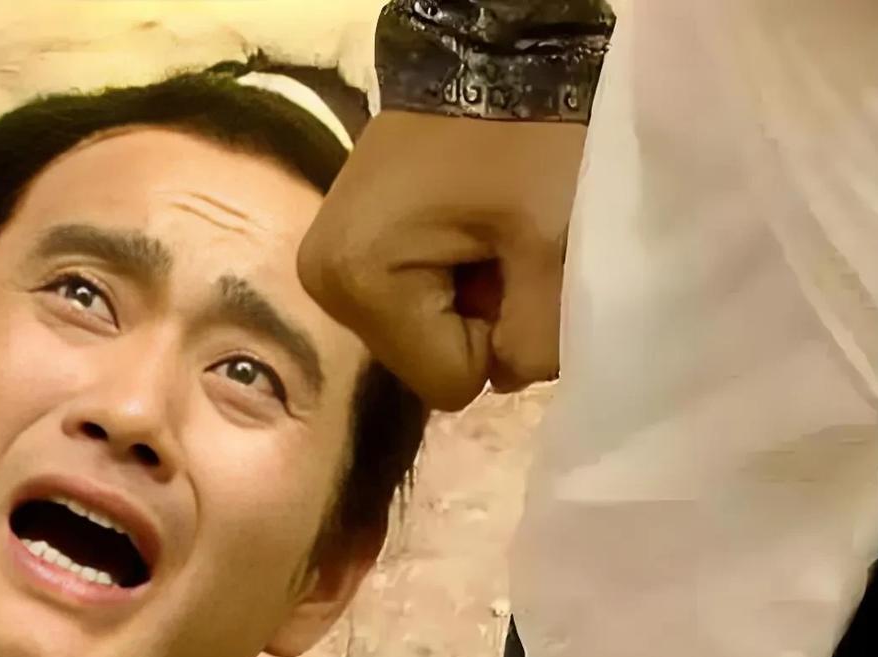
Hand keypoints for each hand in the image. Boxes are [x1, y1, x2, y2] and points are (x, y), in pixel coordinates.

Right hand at [298, 110, 587, 410]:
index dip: (499, 337)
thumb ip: (541, 341)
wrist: (485, 54)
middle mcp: (321, 284)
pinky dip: (444, 281)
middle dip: (478, 320)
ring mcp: (324, 267)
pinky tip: (461, 233)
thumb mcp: (556, 246)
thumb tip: (509, 376)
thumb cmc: (524, 140)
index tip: (512, 269)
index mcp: (356, 281)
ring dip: (463, 301)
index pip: (450, 382)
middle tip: (500, 247)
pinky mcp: (340, 250)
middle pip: (426, 362)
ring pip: (418, 337)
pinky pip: (405, 305)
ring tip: (483, 235)